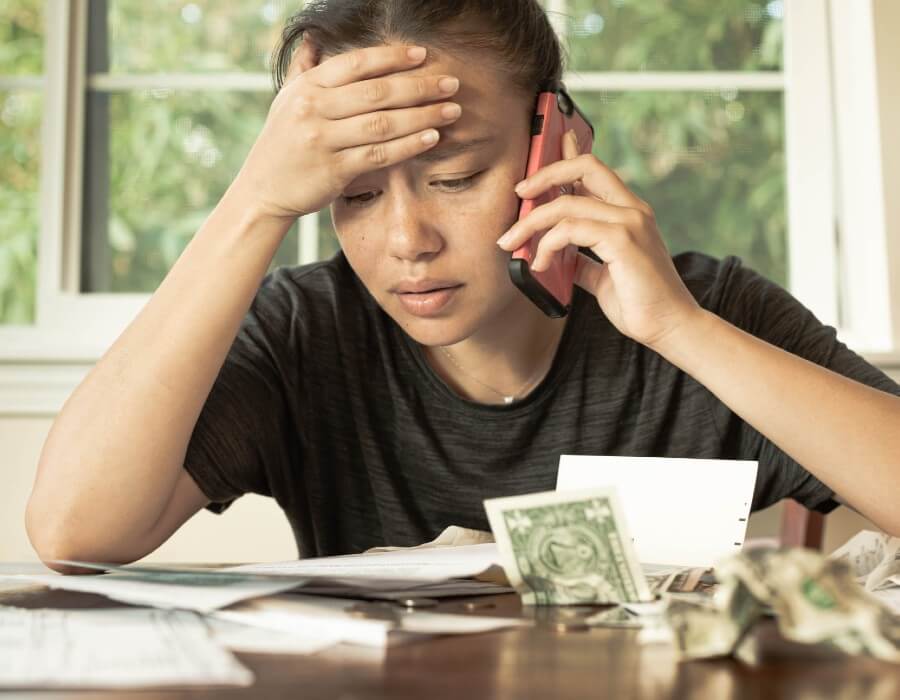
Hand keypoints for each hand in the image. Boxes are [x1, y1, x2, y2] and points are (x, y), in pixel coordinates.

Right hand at [230, 42, 462, 220]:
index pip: (355, 65)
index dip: (391, 58)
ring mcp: (323, 140)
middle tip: (450, 83)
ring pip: (382, 123)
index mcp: (307, 88)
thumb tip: (314, 37)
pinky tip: (432, 138)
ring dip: (422, 115)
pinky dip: (409, 145)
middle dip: (419, 86)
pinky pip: (379, 154)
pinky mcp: (334, 170)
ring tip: (451, 109)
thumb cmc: (281, 143)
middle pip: (376, 92)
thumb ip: (304, 69)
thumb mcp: (286, 100)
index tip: (422, 55)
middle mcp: (313, 110)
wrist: (262, 190)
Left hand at [496, 130, 702, 349]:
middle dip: (544, 175)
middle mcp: (632, 210)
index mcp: (630, 213)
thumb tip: (558, 257)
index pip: (596, 171)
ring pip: (567, 204)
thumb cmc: (640, 304)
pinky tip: (539, 264)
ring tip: (512, 244)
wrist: (669, 327)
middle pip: (584, 167)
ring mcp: (630, 222)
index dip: (570, 153)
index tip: (550, 143)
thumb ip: (584, 260)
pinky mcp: (623, 240)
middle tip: (518, 193)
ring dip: (531, 223)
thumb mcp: (604, 276)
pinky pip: (571, 229)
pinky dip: (547, 245)